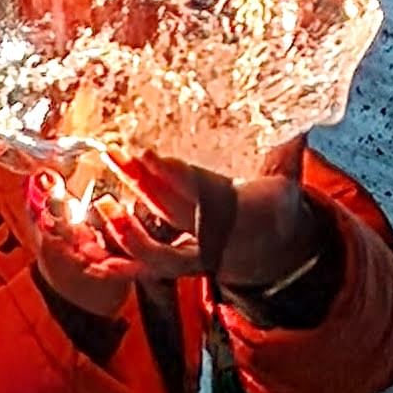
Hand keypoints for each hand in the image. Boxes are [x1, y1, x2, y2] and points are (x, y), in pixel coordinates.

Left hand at [20, 136, 324, 314]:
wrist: (276, 253)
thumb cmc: (276, 207)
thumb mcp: (287, 179)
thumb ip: (286, 151)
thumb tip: (299, 122)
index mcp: (241, 211)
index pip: (201, 189)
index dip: (173, 174)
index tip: (146, 154)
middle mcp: (215, 236)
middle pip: (172, 211)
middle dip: (141, 184)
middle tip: (114, 154)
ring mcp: (195, 255)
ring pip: (158, 251)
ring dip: (127, 231)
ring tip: (104, 205)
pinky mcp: (179, 264)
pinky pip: (147, 270)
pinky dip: (120, 267)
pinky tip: (93, 260)